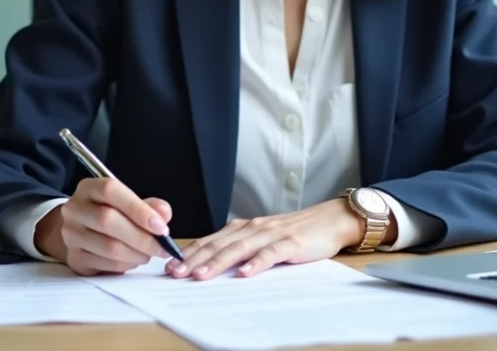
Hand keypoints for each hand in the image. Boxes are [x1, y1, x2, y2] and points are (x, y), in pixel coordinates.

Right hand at [36, 178, 172, 275]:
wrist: (81, 232)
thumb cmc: (110, 214)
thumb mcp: (128, 203)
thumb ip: (148, 206)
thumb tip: (164, 214)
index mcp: (89, 188)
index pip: (111, 191)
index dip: (139, 209)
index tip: (161, 227)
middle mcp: (75, 209)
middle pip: (108, 220)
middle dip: (142, 237)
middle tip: (162, 248)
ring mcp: (71, 235)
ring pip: (109, 247)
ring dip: (137, 254)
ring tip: (150, 254)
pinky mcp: (75, 258)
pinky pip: (106, 264)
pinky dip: (127, 265)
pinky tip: (134, 260)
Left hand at [165, 198, 375, 280]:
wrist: (329, 220)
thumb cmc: (293, 233)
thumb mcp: (261, 240)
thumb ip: (239, 250)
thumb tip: (210, 267)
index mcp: (242, 228)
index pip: (209, 241)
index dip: (188, 253)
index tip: (168, 266)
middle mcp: (252, 228)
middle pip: (218, 245)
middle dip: (194, 259)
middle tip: (175, 273)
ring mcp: (270, 234)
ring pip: (238, 248)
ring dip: (217, 262)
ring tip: (200, 276)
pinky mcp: (290, 243)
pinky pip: (270, 253)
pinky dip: (256, 263)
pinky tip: (244, 274)